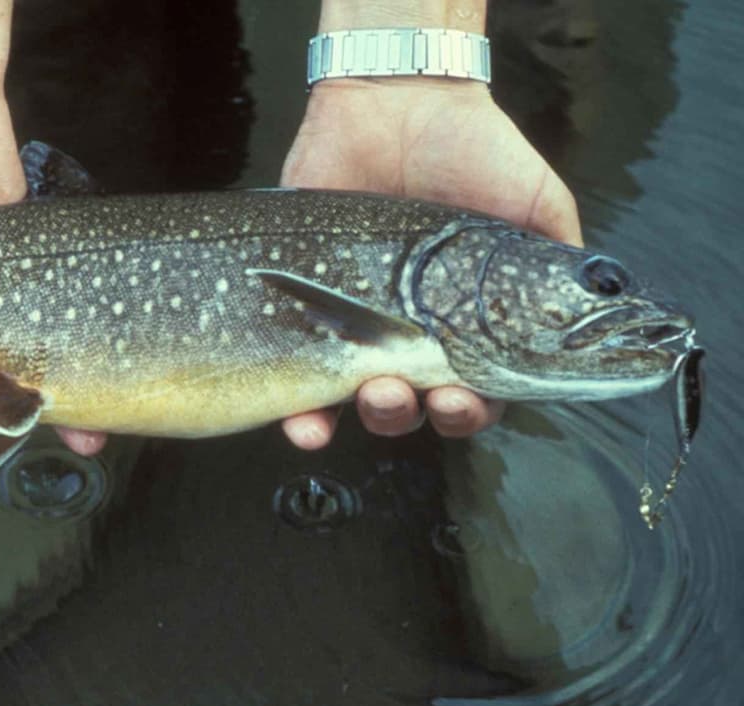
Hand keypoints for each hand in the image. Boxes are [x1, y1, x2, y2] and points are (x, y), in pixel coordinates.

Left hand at [278, 77, 582, 447]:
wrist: (396, 103)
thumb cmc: (475, 152)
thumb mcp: (537, 205)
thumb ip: (563, 266)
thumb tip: (591, 324)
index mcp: (465, 326)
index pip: (471, 394)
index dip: (468, 413)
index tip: (460, 400)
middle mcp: (408, 334)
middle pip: (412, 408)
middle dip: (410, 414)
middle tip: (410, 392)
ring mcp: (351, 324)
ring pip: (354, 401)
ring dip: (367, 413)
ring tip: (372, 391)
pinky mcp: (300, 307)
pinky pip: (294, 376)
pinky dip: (298, 414)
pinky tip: (303, 423)